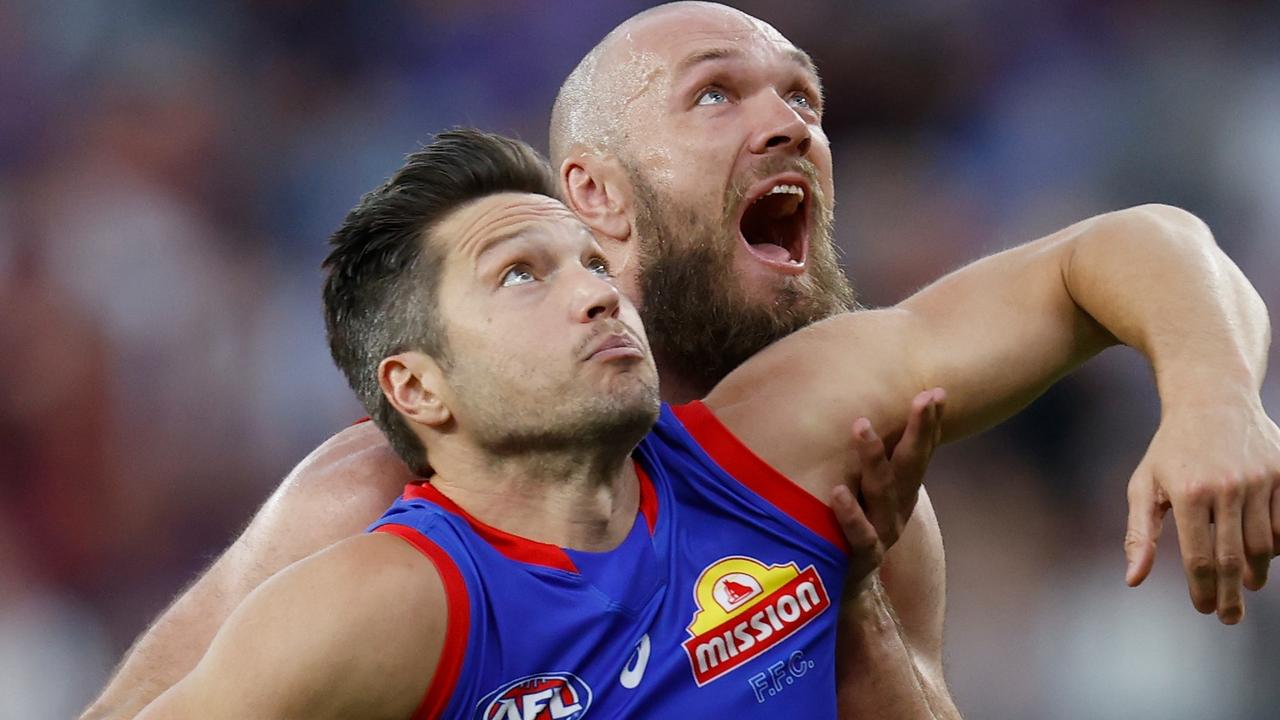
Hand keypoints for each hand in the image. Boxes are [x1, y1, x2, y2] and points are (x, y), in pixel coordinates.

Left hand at [831, 388, 945, 589]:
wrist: (852, 593)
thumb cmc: (856, 530)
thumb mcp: (868, 495)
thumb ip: (871, 463)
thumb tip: (858, 413)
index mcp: (902, 491)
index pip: (920, 452)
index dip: (931, 424)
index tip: (937, 391)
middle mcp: (898, 508)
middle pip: (912, 465)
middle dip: (921, 430)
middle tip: (924, 398)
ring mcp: (882, 533)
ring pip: (882, 492)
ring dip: (874, 458)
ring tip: (861, 426)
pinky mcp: (861, 557)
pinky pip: (858, 534)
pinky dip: (849, 513)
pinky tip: (838, 492)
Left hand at [1124, 397, 1279, 623]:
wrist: (1211, 399)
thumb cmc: (1170, 449)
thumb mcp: (1145, 485)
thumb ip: (1140, 534)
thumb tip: (1134, 580)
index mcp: (1189, 492)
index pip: (1199, 557)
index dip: (1202, 589)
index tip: (1203, 609)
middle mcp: (1228, 487)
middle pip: (1234, 558)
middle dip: (1231, 594)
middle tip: (1228, 617)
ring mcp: (1261, 479)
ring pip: (1266, 545)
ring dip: (1256, 573)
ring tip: (1246, 587)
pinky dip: (1276, 546)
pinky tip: (1263, 555)